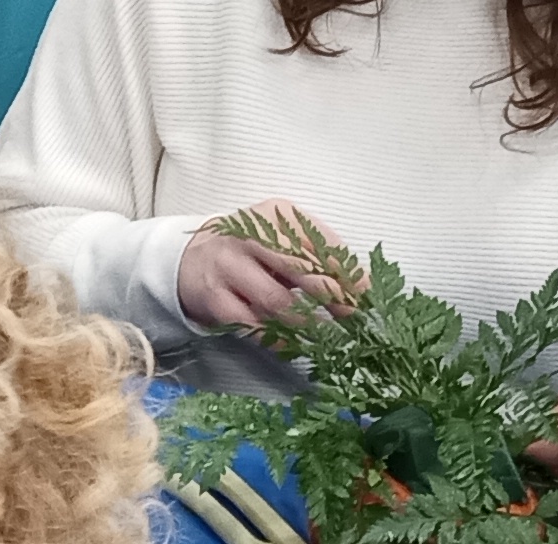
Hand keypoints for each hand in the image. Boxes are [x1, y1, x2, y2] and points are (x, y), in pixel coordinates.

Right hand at [175, 198, 351, 328]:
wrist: (190, 258)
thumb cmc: (251, 250)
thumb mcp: (281, 238)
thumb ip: (316, 255)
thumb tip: (359, 286)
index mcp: (275, 214)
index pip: (318, 241)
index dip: (345, 270)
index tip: (367, 293)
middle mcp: (250, 235)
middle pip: (299, 266)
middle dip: (332, 294)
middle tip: (353, 315)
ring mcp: (229, 265)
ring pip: (276, 301)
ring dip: (305, 321)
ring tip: (324, 334)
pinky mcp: (215, 297)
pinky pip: (252, 324)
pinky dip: (275, 338)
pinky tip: (290, 343)